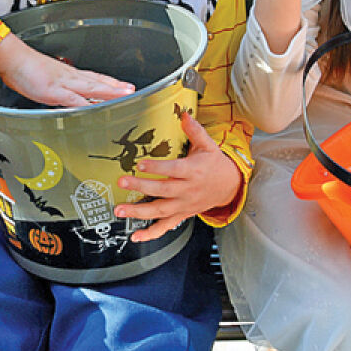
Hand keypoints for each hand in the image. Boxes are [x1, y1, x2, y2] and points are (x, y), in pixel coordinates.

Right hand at [0, 34, 133, 107]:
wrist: (11, 58)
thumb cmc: (23, 68)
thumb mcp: (44, 79)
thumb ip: (55, 88)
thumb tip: (62, 94)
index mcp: (67, 75)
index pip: (93, 78)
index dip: (109, 83)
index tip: (123, 86)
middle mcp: (69, 77)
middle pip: (97, 82)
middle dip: (116, 87)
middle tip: (133, 90)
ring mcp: (63, 83)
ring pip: (91, 87)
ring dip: (109, 91)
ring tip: (125, 94)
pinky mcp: (53, 91)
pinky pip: (72, 99)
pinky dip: (85, 104)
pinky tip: (96, 107)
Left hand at [114, 112, 240, 241]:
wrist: (230, 187)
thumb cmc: (215, 164)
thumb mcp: (208, 145)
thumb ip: (195, 131)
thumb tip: (184, 114)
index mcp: (193, 171)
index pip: (174, 170)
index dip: (158, 168)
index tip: (141, 164)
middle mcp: (188, 190)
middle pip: (163, 190)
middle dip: (141, 187)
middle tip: (122, 182)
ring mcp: (184, 206)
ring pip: (160, 211)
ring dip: (139, 212)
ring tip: (120, 210)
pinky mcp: (182, 215)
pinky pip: (165, 227)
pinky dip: (151, 234)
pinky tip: (135, 236)